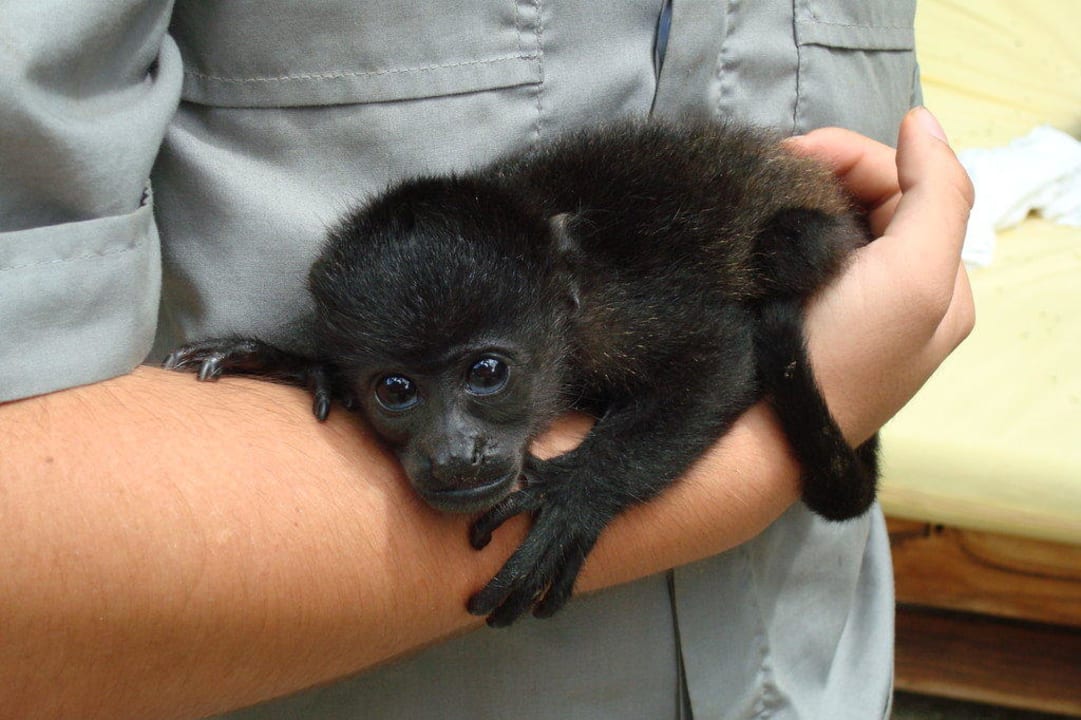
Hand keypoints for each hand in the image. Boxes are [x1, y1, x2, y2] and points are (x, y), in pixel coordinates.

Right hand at [787, 107, 975, 444]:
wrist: (755, 435)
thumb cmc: (840, 359)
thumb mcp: (917, 277)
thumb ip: (938, 193)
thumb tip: (921, 120)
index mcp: (940, 283)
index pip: (909, 184)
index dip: (855, 157)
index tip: (792, 155)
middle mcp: (900, 293)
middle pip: (872, 199)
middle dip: (824, 175)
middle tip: (767, 170)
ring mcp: (846, 309)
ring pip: (831, 223)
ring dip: (795, 200)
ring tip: (754, 198)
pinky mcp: (800, 320)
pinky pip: (798, 253)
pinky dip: (776, 230)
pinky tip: (752, 230)